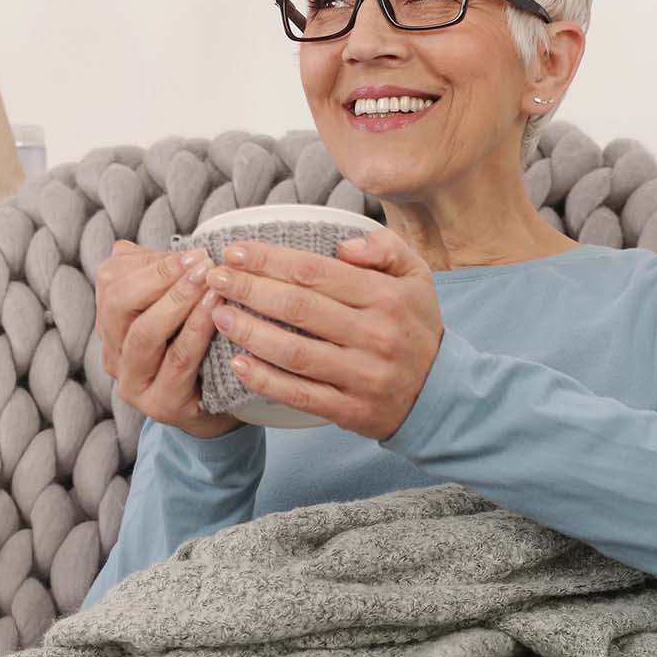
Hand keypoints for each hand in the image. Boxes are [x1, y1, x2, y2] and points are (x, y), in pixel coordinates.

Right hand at [96, 240, 246, 438]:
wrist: (221, 405)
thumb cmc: (200, 348)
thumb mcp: (179, 307)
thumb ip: (168, 279)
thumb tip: (177, 251)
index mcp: (111, 323)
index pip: (111, 281)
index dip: (153, 263)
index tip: (195, 251)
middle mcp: (113, 354)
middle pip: (118, 305)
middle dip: (162, 278)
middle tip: (203, 263)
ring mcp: (133, 383)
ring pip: (145, 333)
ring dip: (180, 301)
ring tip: (211, 281)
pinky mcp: (161, 405)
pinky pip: (177, 360)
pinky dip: (197, 330)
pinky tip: (218, 310)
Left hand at [201, 228, 442, 441]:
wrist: (440, 393)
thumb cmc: (416, 326)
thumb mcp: (417, 276)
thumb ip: (384, 248)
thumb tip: (342, 246)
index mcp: (386, 297)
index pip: (316, 272)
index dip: (270, 260)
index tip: (236, 251)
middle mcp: (375, 335)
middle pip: (299, 308)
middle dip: (249, 289)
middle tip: (216, 277)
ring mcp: (362, 376)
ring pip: (295, 352)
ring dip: (250, 332)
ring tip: (218, 314)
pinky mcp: (351, 410)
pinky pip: (300, 395)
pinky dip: (265, 380)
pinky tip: (238, 364)